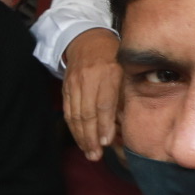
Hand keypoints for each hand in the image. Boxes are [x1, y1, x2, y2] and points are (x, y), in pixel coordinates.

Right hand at [61, 28, 121, 161]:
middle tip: (96, 155)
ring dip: (81, 136)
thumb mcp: (126, 70)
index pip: (104, 103)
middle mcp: (89, 78)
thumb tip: (128, 124)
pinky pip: (68, 110)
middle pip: (87, 112)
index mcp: (108, 72)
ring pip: (75, 114)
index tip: (106, 142)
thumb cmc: (113, 57)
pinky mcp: (66, 87)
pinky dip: (73, 127)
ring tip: (89, 152)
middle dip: (91, 136)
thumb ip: (126, 95)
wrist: (87, 39)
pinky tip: (80, 139)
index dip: (104, 124)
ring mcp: (75, 83)